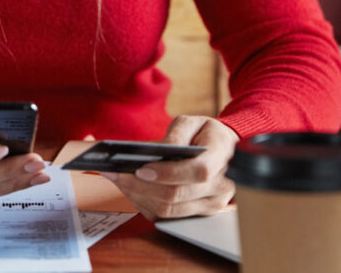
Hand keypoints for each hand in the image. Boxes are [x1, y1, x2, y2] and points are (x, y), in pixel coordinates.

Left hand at [101, 115, 237, 219]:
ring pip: (169, 210)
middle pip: (176, 195)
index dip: (167, 173)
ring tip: (118, 180)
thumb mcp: (192, 122)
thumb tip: (159, 151)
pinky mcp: (198, 215)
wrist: (224, 150)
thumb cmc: (205, 134)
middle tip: (116, 174)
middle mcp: (221, 187)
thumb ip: (177, 133)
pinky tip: (131, 190)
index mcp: (221, 157)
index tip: (140, 169)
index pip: (197, 172)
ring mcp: (212, 205)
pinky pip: (167, 217)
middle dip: (141, 186)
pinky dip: (145, 205)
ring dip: (138, 197)